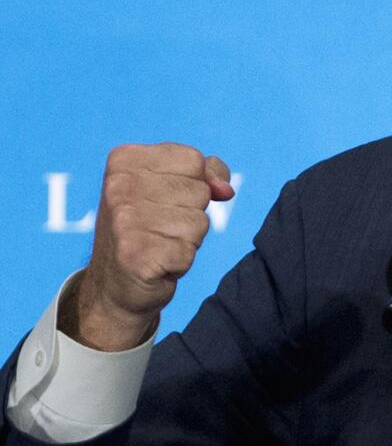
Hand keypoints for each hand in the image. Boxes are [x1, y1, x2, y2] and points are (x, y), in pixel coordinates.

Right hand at [59, 143, 234, 350]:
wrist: (112, 286)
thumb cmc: (146, 228)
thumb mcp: (168, 185)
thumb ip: (204, 172)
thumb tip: (225, 190)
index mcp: (125, 160)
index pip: (193, 159)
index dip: (193, 183)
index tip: (163, 200)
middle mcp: (120, 186)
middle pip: (199, 190)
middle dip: (191, 212)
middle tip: (159, 227)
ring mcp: (125, 221)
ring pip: (199, 221)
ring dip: (187, 238)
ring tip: (159, 243)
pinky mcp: (136, 255)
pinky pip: (189, 250)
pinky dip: (180, 261)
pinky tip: (156, 263)